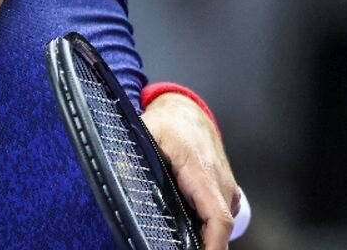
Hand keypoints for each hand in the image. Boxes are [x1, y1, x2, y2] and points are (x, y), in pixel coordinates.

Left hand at [141, 93, 240, 249]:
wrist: (186, 111)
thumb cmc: (168, 123)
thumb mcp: (144, 134)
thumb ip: (132, 159)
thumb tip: (120, 179)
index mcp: (200, 169)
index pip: (217, 216)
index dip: (213, 243)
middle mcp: (219, 180)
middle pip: (220, 225)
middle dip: (205, 245)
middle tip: (177, 249)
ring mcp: (226, 186)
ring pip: (220, 222)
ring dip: (206, 236)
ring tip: (181, 242)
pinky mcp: (225, 190)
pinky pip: (220, 214)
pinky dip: (207, 226)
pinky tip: (188, 231)